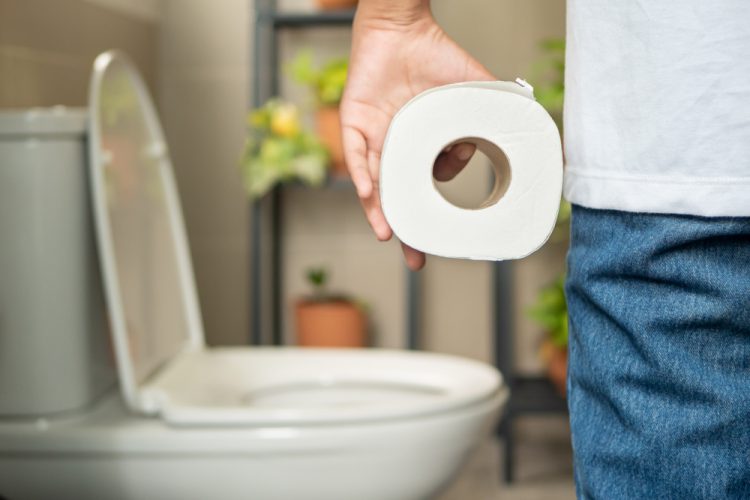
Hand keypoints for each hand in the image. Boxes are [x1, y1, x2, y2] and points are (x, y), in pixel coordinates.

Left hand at [341, 2, 494, 269]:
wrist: (405, 28)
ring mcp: (372, 138)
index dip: (426, 217)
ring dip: (379, 210)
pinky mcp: (353, 122)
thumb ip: (482, 124)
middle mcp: (392, 149)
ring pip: (371, 183)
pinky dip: (360, 173)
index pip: (419, 191)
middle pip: (395, 197)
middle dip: (404, 229)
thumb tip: (479, 157)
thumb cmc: (437, 58)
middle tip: (416, 258)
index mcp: (416, 148)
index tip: (437, 242)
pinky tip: (369, 193)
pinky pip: (355, 152)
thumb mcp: (472, 96)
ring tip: (389, 234)